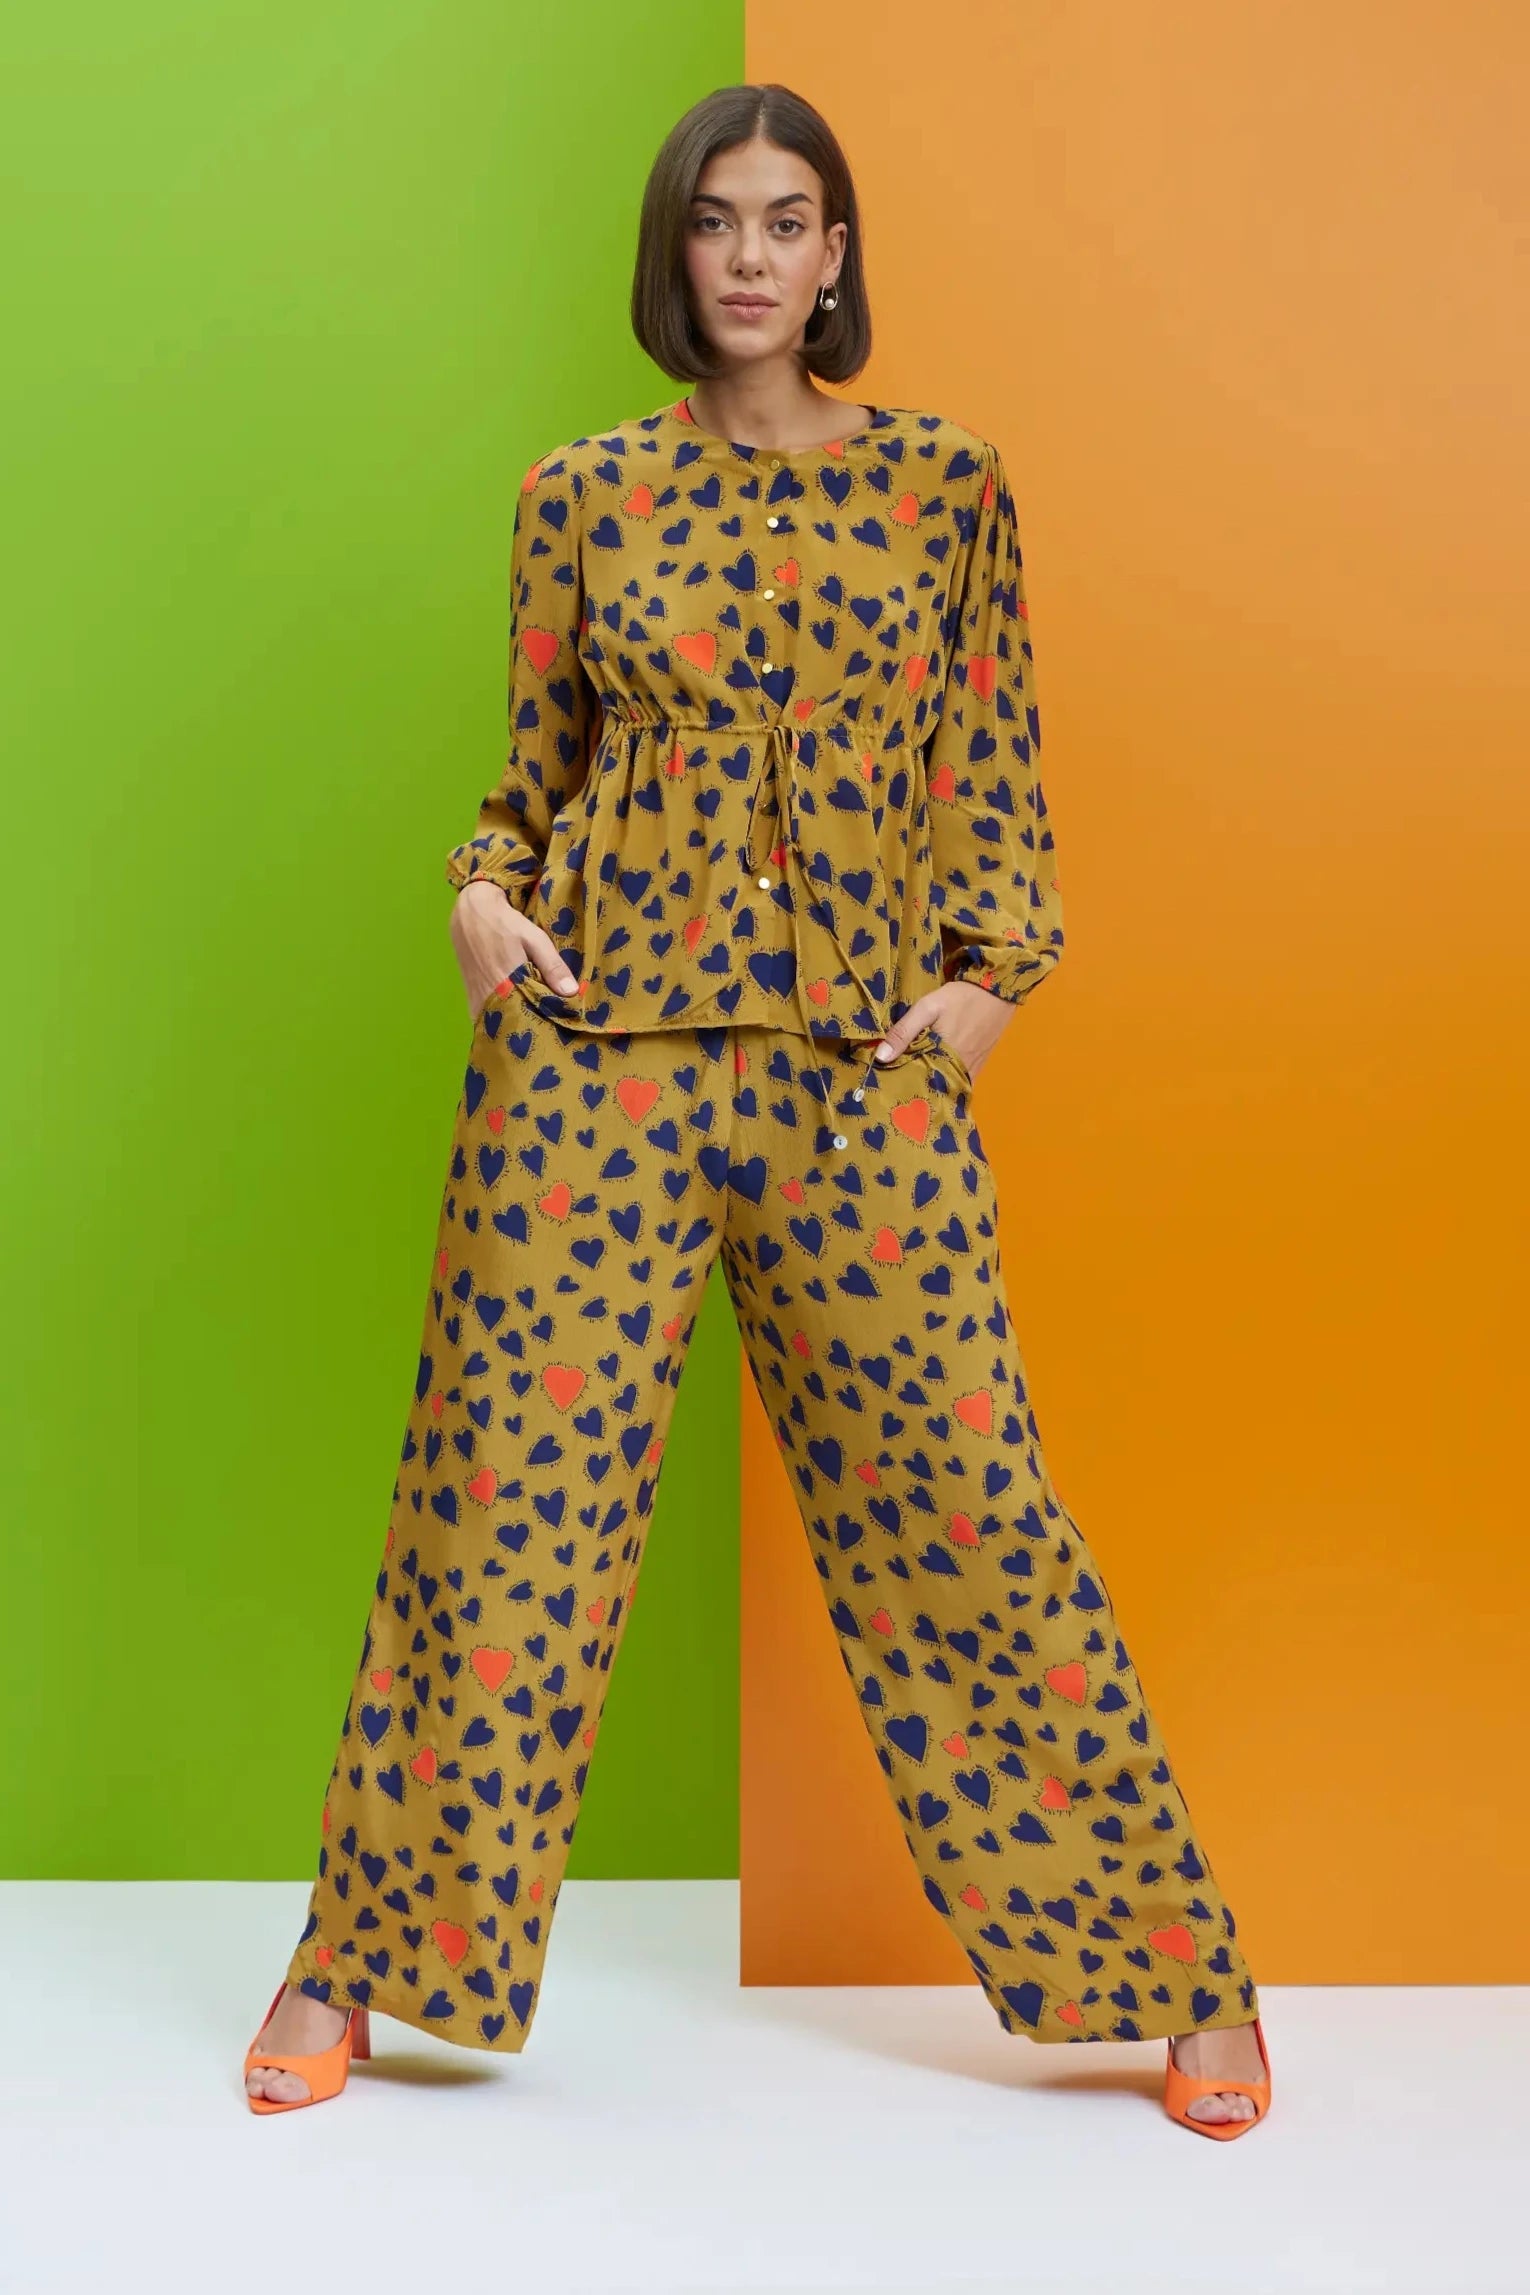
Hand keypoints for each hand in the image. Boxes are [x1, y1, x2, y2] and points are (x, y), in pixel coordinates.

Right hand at [449, 880, 578, 1019]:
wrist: (470, 911)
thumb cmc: (504, 923)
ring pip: (497, 1021)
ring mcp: (476, 998)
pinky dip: (500, 1017)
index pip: (527, 1019)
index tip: (557, 1029)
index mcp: (505, 986)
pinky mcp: (470, 995)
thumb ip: (552, 966)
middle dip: (528, 1027)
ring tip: (533, 1023)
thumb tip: (572, 993)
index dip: (542, 1026)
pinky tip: (514, 1015)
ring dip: (513, 1023)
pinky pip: (486, 1015)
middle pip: (511, 1024)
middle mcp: (488, 997)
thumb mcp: (534, 939)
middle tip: (548, 1028)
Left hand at [872, 980, 1010, 1082]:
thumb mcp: (927, 1008)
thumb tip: (881, 1058)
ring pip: (946, 1087)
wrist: (997, 991)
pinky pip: (959, 1082)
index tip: (885, 1090)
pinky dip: (946, 1083)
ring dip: (931, 1087)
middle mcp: (959, 1071)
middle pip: (933, 1090)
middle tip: (894, 1091)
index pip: (918, 1084)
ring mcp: (971, 1071)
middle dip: (915, 1091)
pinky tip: (933, 1078)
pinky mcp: (979, 1066)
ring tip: (910, 1086)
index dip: (901, 1088)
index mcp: (943, 1060)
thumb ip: (904, 1031)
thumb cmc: (961, 998)